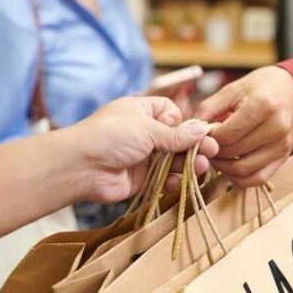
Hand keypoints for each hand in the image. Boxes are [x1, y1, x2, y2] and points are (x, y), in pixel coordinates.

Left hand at [68, 96, 218, 202]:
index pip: (171, 113)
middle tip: (212, 150)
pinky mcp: (141, 178)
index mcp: (141, 111)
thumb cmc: (109, 136)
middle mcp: (143, 132)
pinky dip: (173, 180)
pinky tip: (180, 181)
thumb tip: (202, 130)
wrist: (80, 167)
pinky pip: (163, 178)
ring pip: (173, 159)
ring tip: (202, 167)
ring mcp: (142, 156)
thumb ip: (176, 134)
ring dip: (187, 163)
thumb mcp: (147, 129)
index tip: (187, 130)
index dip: (181, 122)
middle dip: (193, 145)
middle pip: (176, 138)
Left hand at [195, 66, 292, 186]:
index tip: (201, 134)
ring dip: (223, 167)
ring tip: (215, 156)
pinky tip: (230, 167)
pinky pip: (258, 179)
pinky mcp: (284, 157)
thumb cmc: (260, 87)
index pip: (225, 135)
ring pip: (243, 170)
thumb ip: (208, 108)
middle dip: (213, 153)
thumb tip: (189, 130)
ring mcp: (282, 145)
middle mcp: (276, 127)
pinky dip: (240, 178)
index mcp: (263, 106)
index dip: (207, 138)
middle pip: (233, 153)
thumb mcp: (233, 89)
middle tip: (204, 146)